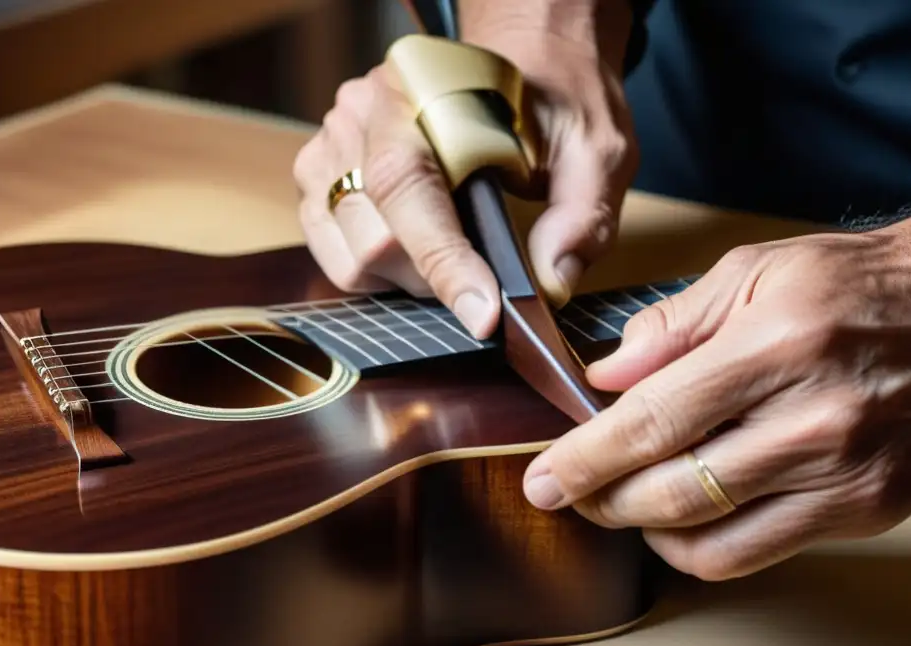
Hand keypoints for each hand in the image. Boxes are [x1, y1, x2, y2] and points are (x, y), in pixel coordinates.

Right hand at [292, 26, 637, 338]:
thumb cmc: (550, 104)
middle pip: (374, 243)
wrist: (516, 66)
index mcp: (419, 91)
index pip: (408, 188)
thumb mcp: (593, 146)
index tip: (483, 314)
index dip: (444, 262)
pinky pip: (334, 258)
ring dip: (405, 280)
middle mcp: (360, 115)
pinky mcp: (317, 178)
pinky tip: (416, 249)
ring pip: (349, 261)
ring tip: (450, 252)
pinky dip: (378, 275)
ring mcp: (329, 147)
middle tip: (482, 273)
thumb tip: (551, 283)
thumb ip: (581, 214)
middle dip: (435, 278)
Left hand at [522, 209, 910, 579]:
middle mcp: (813, 421)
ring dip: (647, 531)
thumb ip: (671, 326)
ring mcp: (845, 474)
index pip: (653, 423)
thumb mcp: (755, 274)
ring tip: (624, 502)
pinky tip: (685, 513)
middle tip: (570, 492)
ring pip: (711, 542)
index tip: (543, 480)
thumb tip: (605, 376)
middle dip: (602, 502)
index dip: (585, 460)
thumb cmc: (854, 286)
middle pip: (673, 494)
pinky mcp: (867, 509)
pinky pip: (758, 553)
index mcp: (776, 348)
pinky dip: (703, 545)